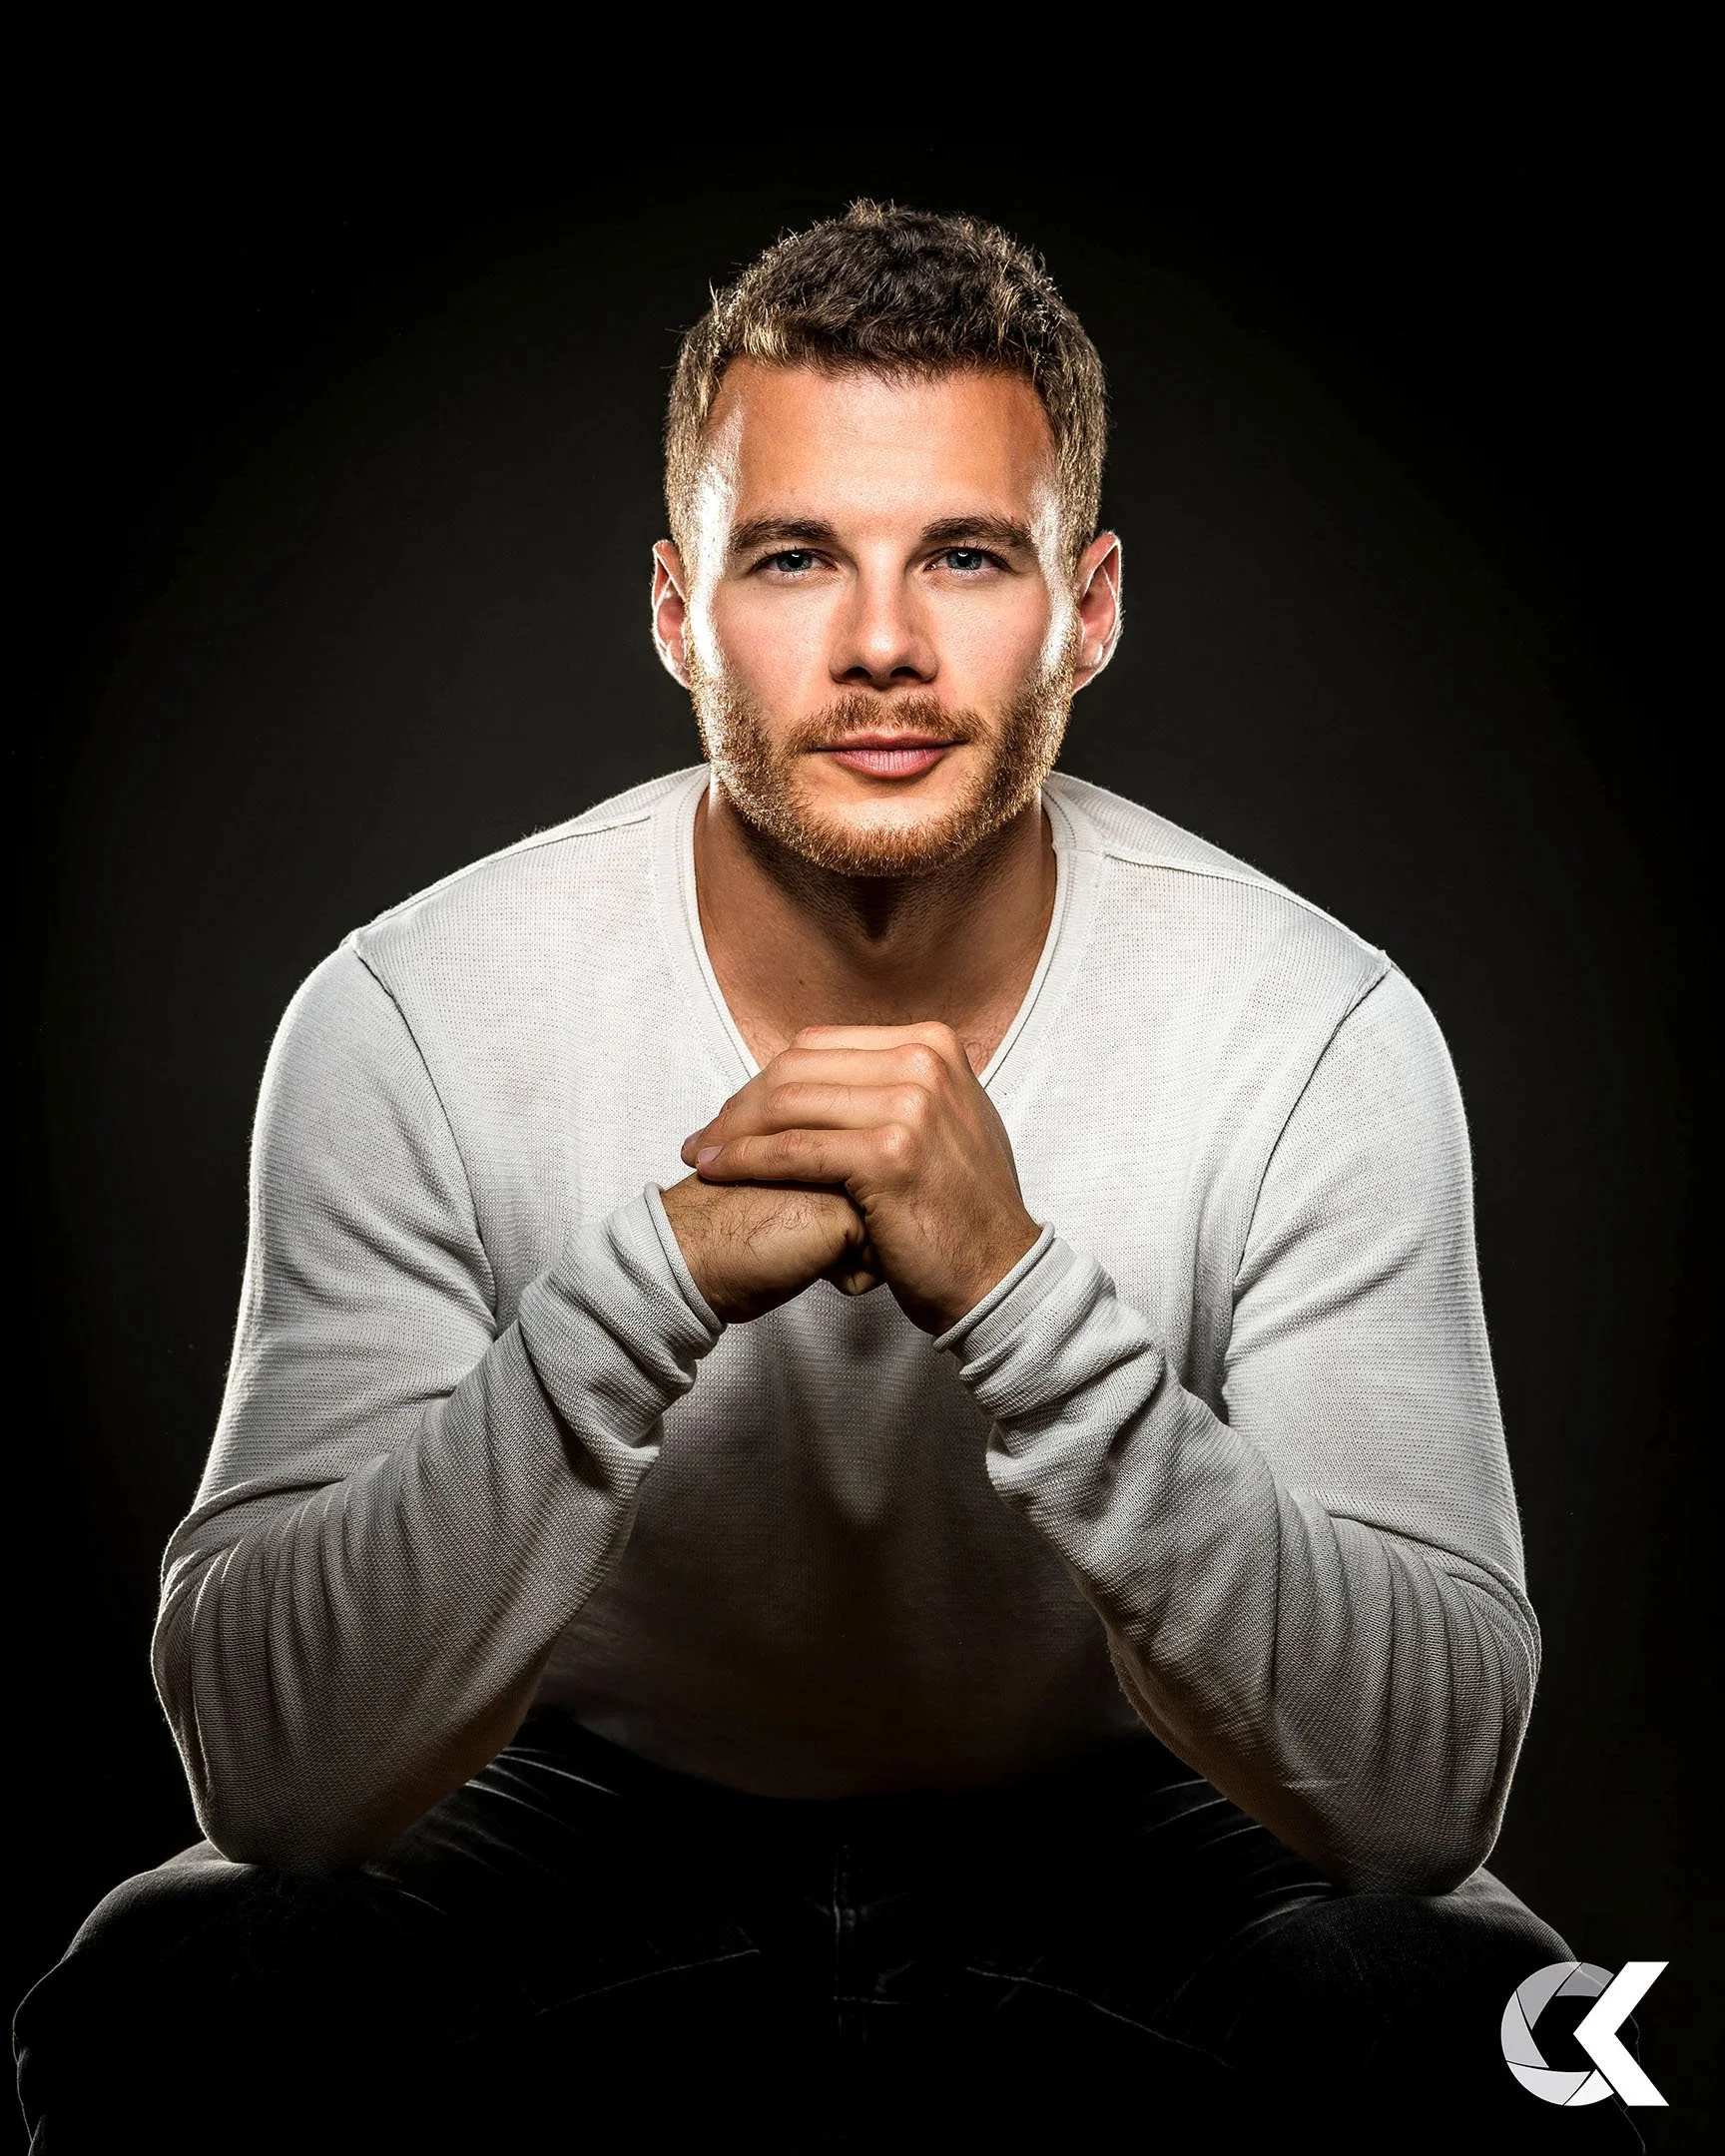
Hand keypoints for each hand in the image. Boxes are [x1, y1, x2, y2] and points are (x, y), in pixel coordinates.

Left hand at [679, 1023, 1040, 1333]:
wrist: (1000, 1272)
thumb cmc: (963, 1209)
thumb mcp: (946, 1119)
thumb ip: (897, 1085)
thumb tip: (834, 1068)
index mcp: (932, 1043)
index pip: (821, 1047)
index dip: (767, 1079)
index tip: (736, 1113)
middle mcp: (924, 1062)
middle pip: (799, 1070)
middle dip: (741, 1104)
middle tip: (707, 1136)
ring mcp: (911, 1106)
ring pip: (789, 1106)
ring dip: (734, 1131)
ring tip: (703, 1155)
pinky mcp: (889, 1155)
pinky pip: (794, 1150)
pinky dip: (747, 1159)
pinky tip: (719, 1172)